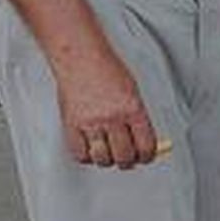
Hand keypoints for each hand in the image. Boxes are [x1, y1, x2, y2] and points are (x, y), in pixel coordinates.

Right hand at [55, 44, 159, 169]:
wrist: (82, 59)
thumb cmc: (107, 71)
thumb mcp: (132, 91)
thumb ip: (138, 118)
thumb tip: (143, 142)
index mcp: (133, 109)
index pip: (146, 145)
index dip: (147, 156)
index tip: (145, 157)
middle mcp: (113, 118)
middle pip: (124, 156)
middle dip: (128, 161)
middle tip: (126, 158)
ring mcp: (92, 123)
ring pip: (102, 159)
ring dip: (107, 160)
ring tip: (108, 153)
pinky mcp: (72, 126)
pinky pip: (80, 154)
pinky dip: (87, 156)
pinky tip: (91, 148)